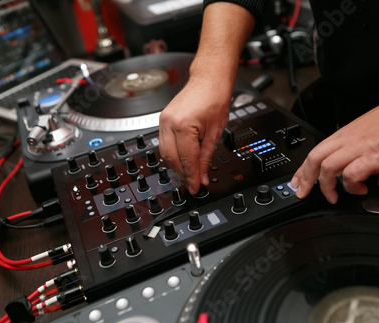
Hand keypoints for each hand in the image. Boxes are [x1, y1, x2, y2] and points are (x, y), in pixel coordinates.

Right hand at [159, 79, 230, 193]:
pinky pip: (164, 143)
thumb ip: (207, 157)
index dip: (192, 176)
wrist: (209, 80)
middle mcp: (169, 123)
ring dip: (176, 165)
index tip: (196, 187)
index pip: (186, 160)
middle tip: (193, 183)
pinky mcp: (163, 119)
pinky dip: (172, 154)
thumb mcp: (215, 132)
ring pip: (165, 153)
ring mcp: (163, 120)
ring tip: (189, 174)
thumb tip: (202, 175)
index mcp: (183, 126)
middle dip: (183, 173)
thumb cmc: (215, 98)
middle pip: (172, 159)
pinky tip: (181, 159)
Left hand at [290, 73, 378, 202]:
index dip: (303, 167)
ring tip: (333, 198)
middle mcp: (349, 138)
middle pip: (314, 158)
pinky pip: (352, 175)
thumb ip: (358, 143)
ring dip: (326, 187)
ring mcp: (360, 147)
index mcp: (347, 132)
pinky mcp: (375, 156)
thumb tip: (354, 158)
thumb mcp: (372, 129)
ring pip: (327, 167)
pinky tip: (361, 191)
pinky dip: (352, 187)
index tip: (297, 180)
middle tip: (302, 193)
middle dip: (304, 178)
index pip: (316, 150)